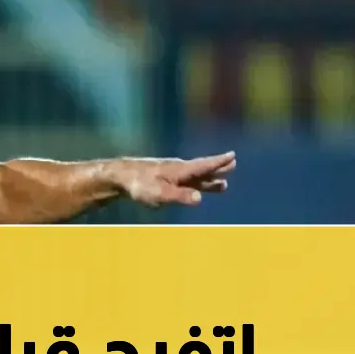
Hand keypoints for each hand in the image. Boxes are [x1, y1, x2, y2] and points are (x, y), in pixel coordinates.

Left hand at [114, 151, 234, 207]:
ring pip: (194, 177)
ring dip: (209, 179)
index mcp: (181, 171)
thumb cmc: (141, 185)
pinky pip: (184, 181)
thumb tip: (199, 198)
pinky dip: (195, 183)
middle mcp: (178, 170)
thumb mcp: (161, 193)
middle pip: (202, 169)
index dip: (219, 162)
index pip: (204, 166)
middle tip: (233, 162)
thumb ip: (180, 195)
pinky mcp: (163, 180)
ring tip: (222, 184)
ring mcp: (171, 175)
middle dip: (217, 168)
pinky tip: (195, 188)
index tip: (233, 155)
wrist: (121, 177)